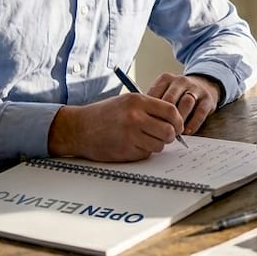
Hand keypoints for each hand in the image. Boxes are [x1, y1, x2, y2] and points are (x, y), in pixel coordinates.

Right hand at [47, 93, 184, 161]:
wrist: (79, 128)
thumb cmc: (104, 114)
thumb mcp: (127, 101)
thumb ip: (149, 108)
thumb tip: (174, 119)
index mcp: (137, 101)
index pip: (171, 111)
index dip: (178, 121)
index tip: (178, 126)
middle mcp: (135, 117)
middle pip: (168, 131)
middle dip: (170, 136)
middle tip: (165, 136)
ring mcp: (130, 135)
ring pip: (159, 145)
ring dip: (156, 144)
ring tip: (144, 139)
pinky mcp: (125, 150)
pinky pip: (146, 154)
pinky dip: (143, 151)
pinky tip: (132, 145)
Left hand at [147, 72, 220, 135]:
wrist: (204, 83)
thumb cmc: (178, 93)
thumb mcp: (164, 92)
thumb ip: (154, 104)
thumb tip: (142, 122)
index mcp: (166, 79)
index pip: (155, 95)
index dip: (150, 112)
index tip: (148, 125)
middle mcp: (180, 81)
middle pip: (170, 100)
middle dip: (164, 118)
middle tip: (160, 132)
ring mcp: (195, 88)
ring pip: (186, 103)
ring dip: (179, 120)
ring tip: (173, 133)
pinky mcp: (207, 98)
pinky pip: (200, 112)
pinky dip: (193, 124)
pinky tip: (187, 132)